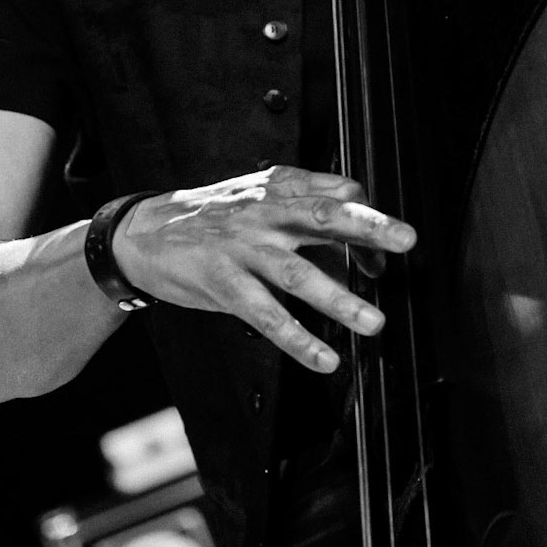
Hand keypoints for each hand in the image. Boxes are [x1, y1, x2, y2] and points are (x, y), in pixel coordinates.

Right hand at [112, 167, 414, 371]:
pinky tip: (325, 359)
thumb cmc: (211, 218)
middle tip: (406, 242)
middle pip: (322, 216)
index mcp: (277, 187)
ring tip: (375, 323)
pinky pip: (265, 315)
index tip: (384, 258)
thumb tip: (358, 246)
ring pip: (297, 273)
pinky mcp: (221, 282)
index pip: (335, 195)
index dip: (366, 223)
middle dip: (368, 228)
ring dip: (340, 299)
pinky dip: (298, 339)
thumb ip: (305, 213)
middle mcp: (263, 212)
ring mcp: (241, 247)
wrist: (140, 233)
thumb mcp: (257, 197)